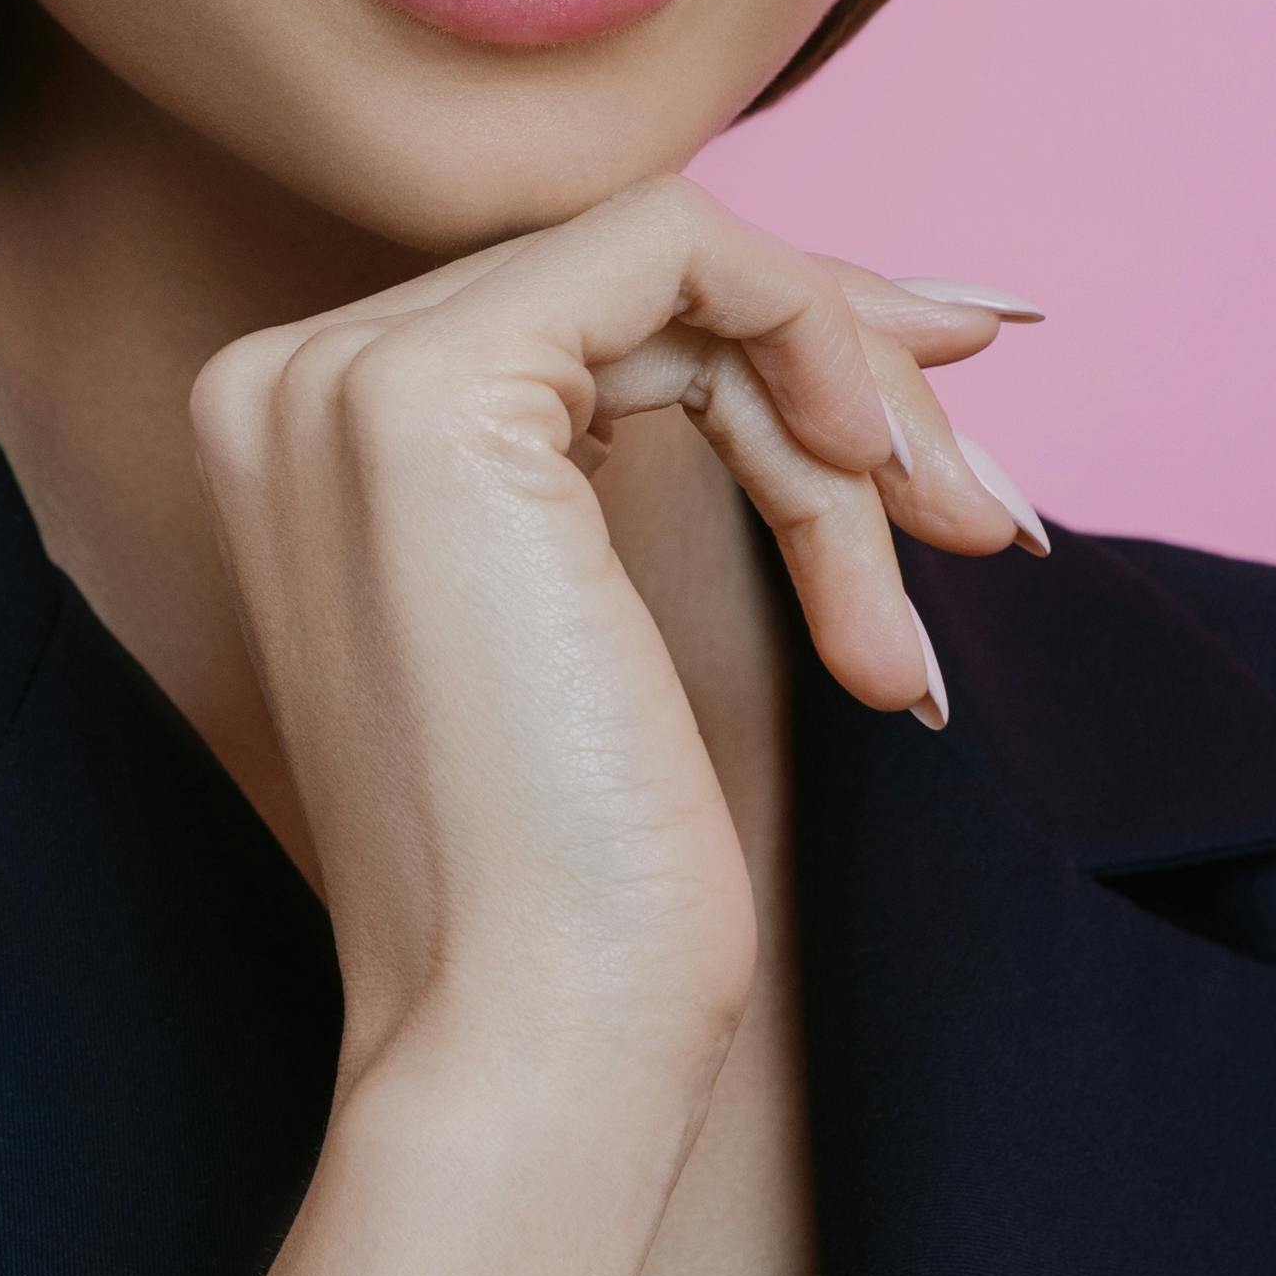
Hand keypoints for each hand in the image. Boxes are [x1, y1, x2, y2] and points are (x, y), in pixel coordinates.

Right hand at [187, 175, 1044, 1098]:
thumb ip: (646, 444)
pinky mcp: (433, 393)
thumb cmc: (579, 885)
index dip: (786, 338)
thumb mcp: (603, 612)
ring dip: (850, 419)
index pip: (581, 307)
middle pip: (638, 282)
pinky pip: (682, 242)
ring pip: (680, 271)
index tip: (936, 417)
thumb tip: (866, 308)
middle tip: (985, 510)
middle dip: (846, 376)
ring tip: (941, 570)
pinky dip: (816, 338)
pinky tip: (875, 485)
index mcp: (304, 433)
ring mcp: (345, 379)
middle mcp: (290, 380)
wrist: (527, 1033)